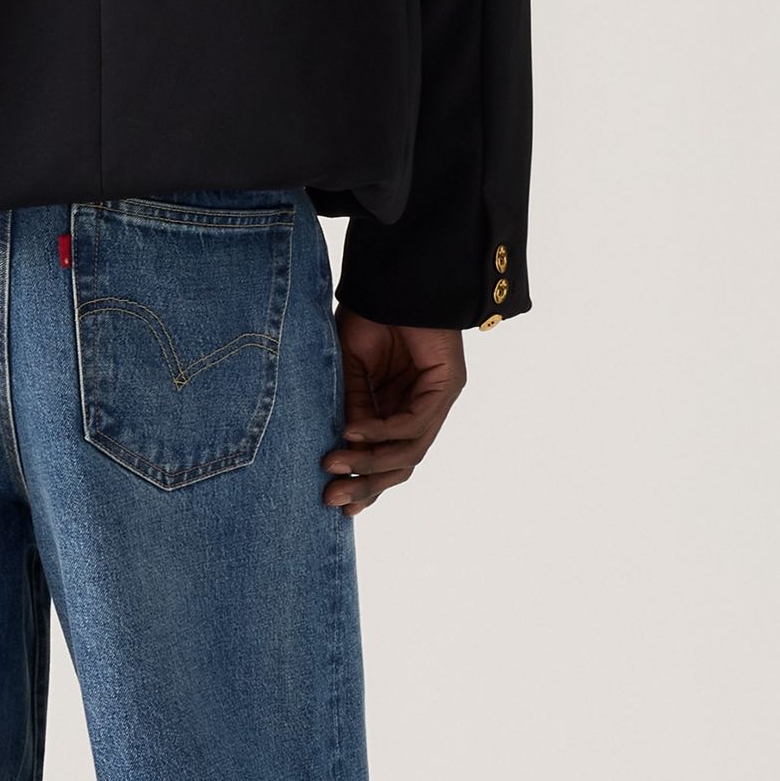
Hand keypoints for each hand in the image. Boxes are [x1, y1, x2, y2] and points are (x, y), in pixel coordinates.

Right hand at [324, 310, 468, 513]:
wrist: (394, 277)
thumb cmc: (369, 316)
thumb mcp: (349, 371)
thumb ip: (351, 410)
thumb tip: (337, 455)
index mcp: (398, 408)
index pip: (387, 460)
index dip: (363, 483)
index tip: (334, 503)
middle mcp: (421, 409)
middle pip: (400, 465)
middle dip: (365, 484)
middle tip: (331, 499)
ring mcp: (437, 400)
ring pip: (409, 451)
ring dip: (370, 463)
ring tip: (335, 466)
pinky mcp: (447, 386)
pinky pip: (415, 422)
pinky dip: (383, 432)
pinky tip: (353, 431)